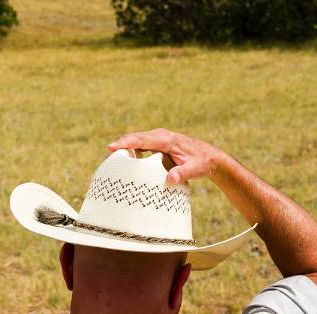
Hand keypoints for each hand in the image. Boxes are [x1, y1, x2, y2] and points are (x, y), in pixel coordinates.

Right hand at [109, 129, 228, 186]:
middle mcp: (161, 136)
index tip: (113, 147)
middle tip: (108, 153)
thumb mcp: (195, 169)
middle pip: (137, 137)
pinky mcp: (158, 145)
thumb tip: (170, 180)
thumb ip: (183, 173)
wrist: (209, 157)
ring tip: (111, 158)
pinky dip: (131, 149)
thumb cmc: (202, 163)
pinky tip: (124, 159)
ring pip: (137, 140)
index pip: (144, 139)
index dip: (128, 142)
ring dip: (125, 146)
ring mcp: (159, 139)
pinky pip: (141, 145)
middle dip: (122, 143)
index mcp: (168, 140)